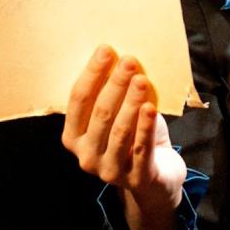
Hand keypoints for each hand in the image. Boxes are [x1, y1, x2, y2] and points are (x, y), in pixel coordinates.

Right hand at [61, 45, 186, 229]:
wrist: (156, 178)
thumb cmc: (133, 138)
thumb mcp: (117, 115)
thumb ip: (111, 93)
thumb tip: (117, 54)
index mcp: (73, 136)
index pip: (79, 100)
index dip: (92, 74)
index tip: (106, 49)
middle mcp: (85, 156)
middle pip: (99, 113)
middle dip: (115, 84)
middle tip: (129, 61)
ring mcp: (108, 170)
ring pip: (119, 131)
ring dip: (130, 102)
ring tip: (141, 80)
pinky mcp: (134, 180)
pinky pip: (139, 149)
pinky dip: (144, 127)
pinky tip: (150, 108)